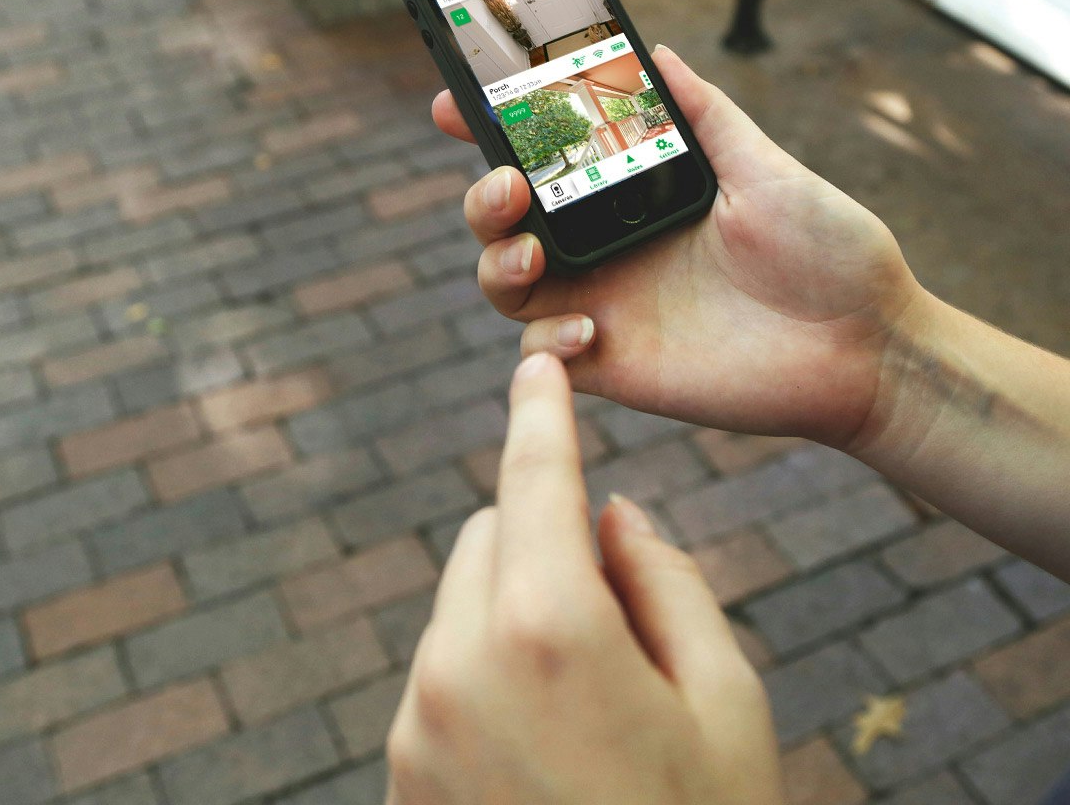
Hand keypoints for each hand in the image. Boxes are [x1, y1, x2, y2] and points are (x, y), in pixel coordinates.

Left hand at [386, 353, 781, 804]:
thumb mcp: (726, 702)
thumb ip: (666, 579)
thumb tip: (609, 512)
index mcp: (548, 625)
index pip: (534, 477)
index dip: (542, 411)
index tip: (537, 362)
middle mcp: (458, 657)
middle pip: (490, 534)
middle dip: (544, 543)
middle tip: (618, 618)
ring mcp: (418, 718)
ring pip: (460, 603)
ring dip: (513, 610)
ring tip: (590, 712)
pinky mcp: (401, 767)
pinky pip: (442, 671)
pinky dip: (484, 669)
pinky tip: (547, 751)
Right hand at [435, 46, 921, 448]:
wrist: (871, 349)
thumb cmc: (831, 253)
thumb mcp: (765, 167)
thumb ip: (703, 114)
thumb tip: (654, 51)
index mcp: (631, 193)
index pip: (544, 155)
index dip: (490, 129)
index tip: (455, 103)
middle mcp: (605, 246)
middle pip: (505, 217)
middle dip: (482, 195)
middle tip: (508, 182)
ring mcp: (603, 304)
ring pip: (504, 280)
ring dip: (496, 260)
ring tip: (530, 250)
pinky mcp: (610, 364)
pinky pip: (543, 351)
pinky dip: (547, 338)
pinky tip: (593, 327)